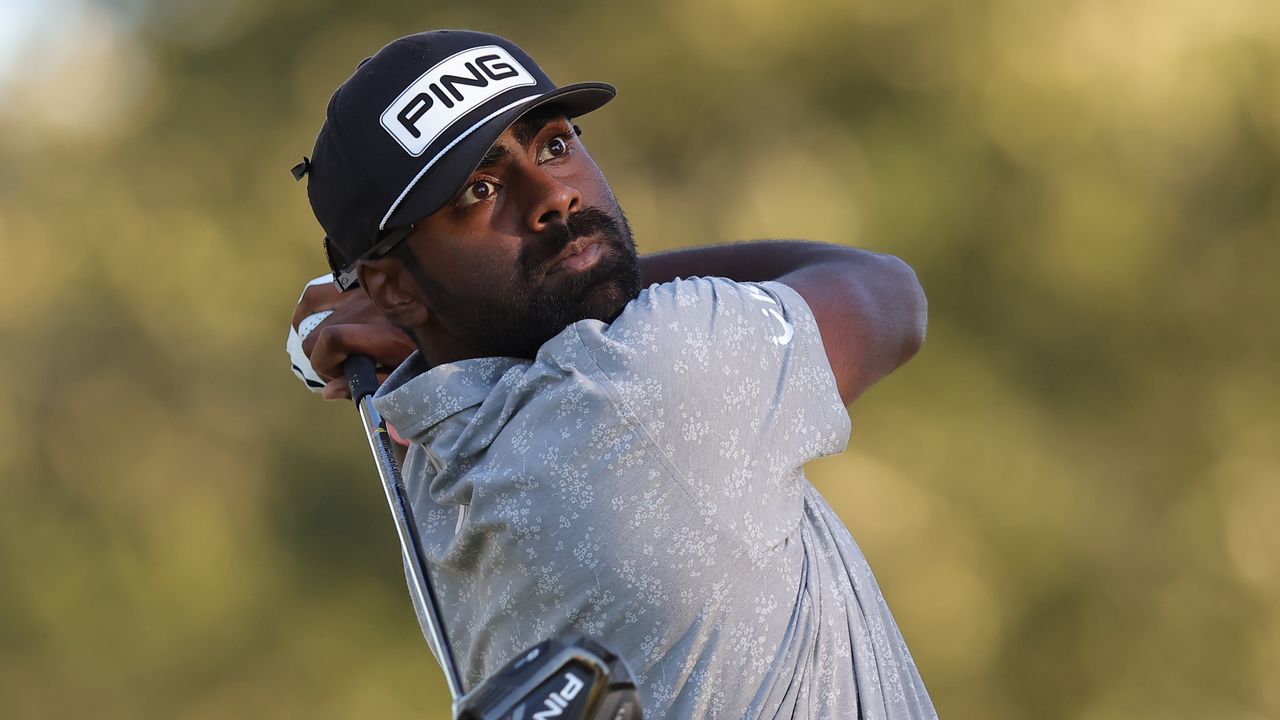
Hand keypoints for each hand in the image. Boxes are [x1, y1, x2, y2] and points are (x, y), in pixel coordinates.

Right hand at [291, 277, 415, 399]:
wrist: (443, 312)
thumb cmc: (426, 349)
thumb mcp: (403, 372)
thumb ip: (368, 383)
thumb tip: (328, 392)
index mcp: (380, 333)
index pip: (330, 340)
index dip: (325, 365)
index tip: (342, 377)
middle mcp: (363, 309)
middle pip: (316, 336)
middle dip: (324, 359)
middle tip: (346, 369)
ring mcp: (356, 294)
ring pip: (312, 317)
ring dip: (317, 339)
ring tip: (336, 351)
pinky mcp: (355, 286)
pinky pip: (317, 294)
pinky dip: (307, 311)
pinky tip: (307, 323)